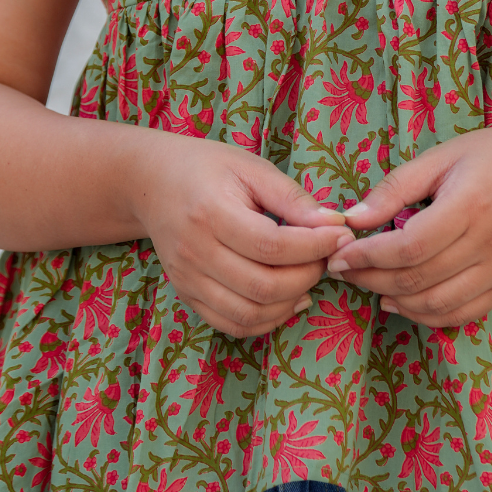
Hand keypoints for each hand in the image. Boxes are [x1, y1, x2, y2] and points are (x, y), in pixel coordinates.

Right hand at [139, 136, 350, 338]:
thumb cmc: (206, 168)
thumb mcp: (251, 168)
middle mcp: (195, 253)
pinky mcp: (187, 295)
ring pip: (250, 313)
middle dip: (308, 275)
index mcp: (211, 213)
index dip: (315, 247)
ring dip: (291, 302)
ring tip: (309, 276)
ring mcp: (187, 280)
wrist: (151, 182)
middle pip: (263, 286)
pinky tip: (288, 298)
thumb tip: (334, 226)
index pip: (272, 246)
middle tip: (326, 256)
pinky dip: (267, 320)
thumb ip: (292, 199)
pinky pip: (232, 324)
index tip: (340, 235)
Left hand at [327, 123, 491, 329]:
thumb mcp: (443, 156)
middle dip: (371, 280)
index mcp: (471, 204)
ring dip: (395, 301)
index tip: (340, 256)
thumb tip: (352, 219)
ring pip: (437, 305)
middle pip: (419, 279)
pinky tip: (401, 301)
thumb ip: (396, 188)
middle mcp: (490, 243)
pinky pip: (462, 314)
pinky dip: (426, 316)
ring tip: (368, 285)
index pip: (409, 247)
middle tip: (345, 271)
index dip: (368, 257)